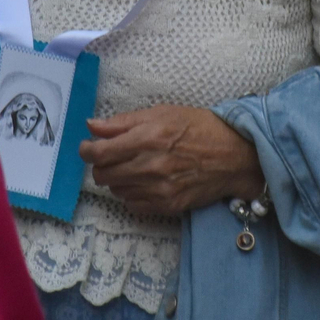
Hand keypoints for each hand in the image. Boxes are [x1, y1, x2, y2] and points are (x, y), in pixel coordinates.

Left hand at [80, 106, 264, 216]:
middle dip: (100, 165)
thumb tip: (92, 126)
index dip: (86, 151)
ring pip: (116, 190)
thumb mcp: (161, 113)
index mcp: (147, 138)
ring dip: (117, 179)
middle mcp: (150, 166)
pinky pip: (133, 205)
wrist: (234, 156)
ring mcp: (159, 189)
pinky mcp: (167, 205)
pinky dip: (132, 194)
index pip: (99, 153)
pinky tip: (143, 182)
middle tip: (110, 157)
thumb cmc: (198, 127)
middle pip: (103, 174)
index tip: (87, 148)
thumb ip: (123, 122)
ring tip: (131, 167)